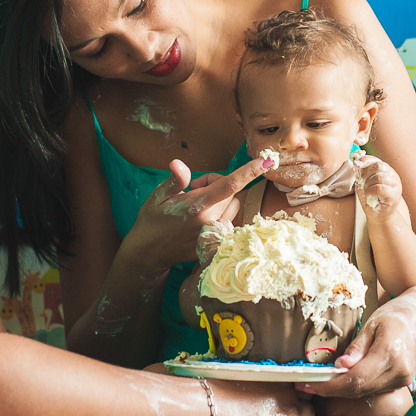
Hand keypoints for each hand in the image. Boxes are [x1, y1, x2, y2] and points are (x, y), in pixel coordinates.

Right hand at [125, 158, 268, 272]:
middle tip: (192, 190)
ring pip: (233, 205)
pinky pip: (229, 220)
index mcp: (197, 205)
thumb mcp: (158, 197)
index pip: (229, 185)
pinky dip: (220, 214)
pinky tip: (201, 220)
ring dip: (221, 200)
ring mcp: (215, 232)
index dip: (249, 172)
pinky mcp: (217, 241)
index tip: (266, 162)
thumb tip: (178, 163)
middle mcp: (210, 220)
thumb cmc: (152, 221)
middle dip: (215, 184)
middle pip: (230, 191)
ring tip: (197, 206)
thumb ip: (175, 180)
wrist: (149, 253)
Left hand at [311, 290, 415, 398]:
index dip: (331, 385)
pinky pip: (372, 389)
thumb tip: (340, 366)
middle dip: (330, 390)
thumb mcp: (372, 325)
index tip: (310, 384)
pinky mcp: (401, 383)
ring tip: (317, 384)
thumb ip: (356, 348)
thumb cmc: (395, 315)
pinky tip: (338, 382)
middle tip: (306, 387)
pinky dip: (353, 388)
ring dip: (340, 391)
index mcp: (390, 354)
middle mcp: (398, 372)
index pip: (355, 378)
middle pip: (358, 389)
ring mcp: (402, 380)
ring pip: (364, 392)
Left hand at [352, 154, 401, 221]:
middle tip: (363, 184)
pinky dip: (370, 192)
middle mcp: (392, 175)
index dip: (364, 161)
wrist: (378, 215)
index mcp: (385, 170)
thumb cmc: (371, 198)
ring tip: (367, 192)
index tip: (356, 166)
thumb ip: (361, 171)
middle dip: (366, 174)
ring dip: (368, 185)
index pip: (374, 159)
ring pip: (379, 177)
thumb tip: (355, 159)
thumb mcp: (363, 182)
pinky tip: (369, 197)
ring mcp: (395, 185)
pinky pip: (379, 188)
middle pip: (378, 166)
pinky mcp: (394, 195)